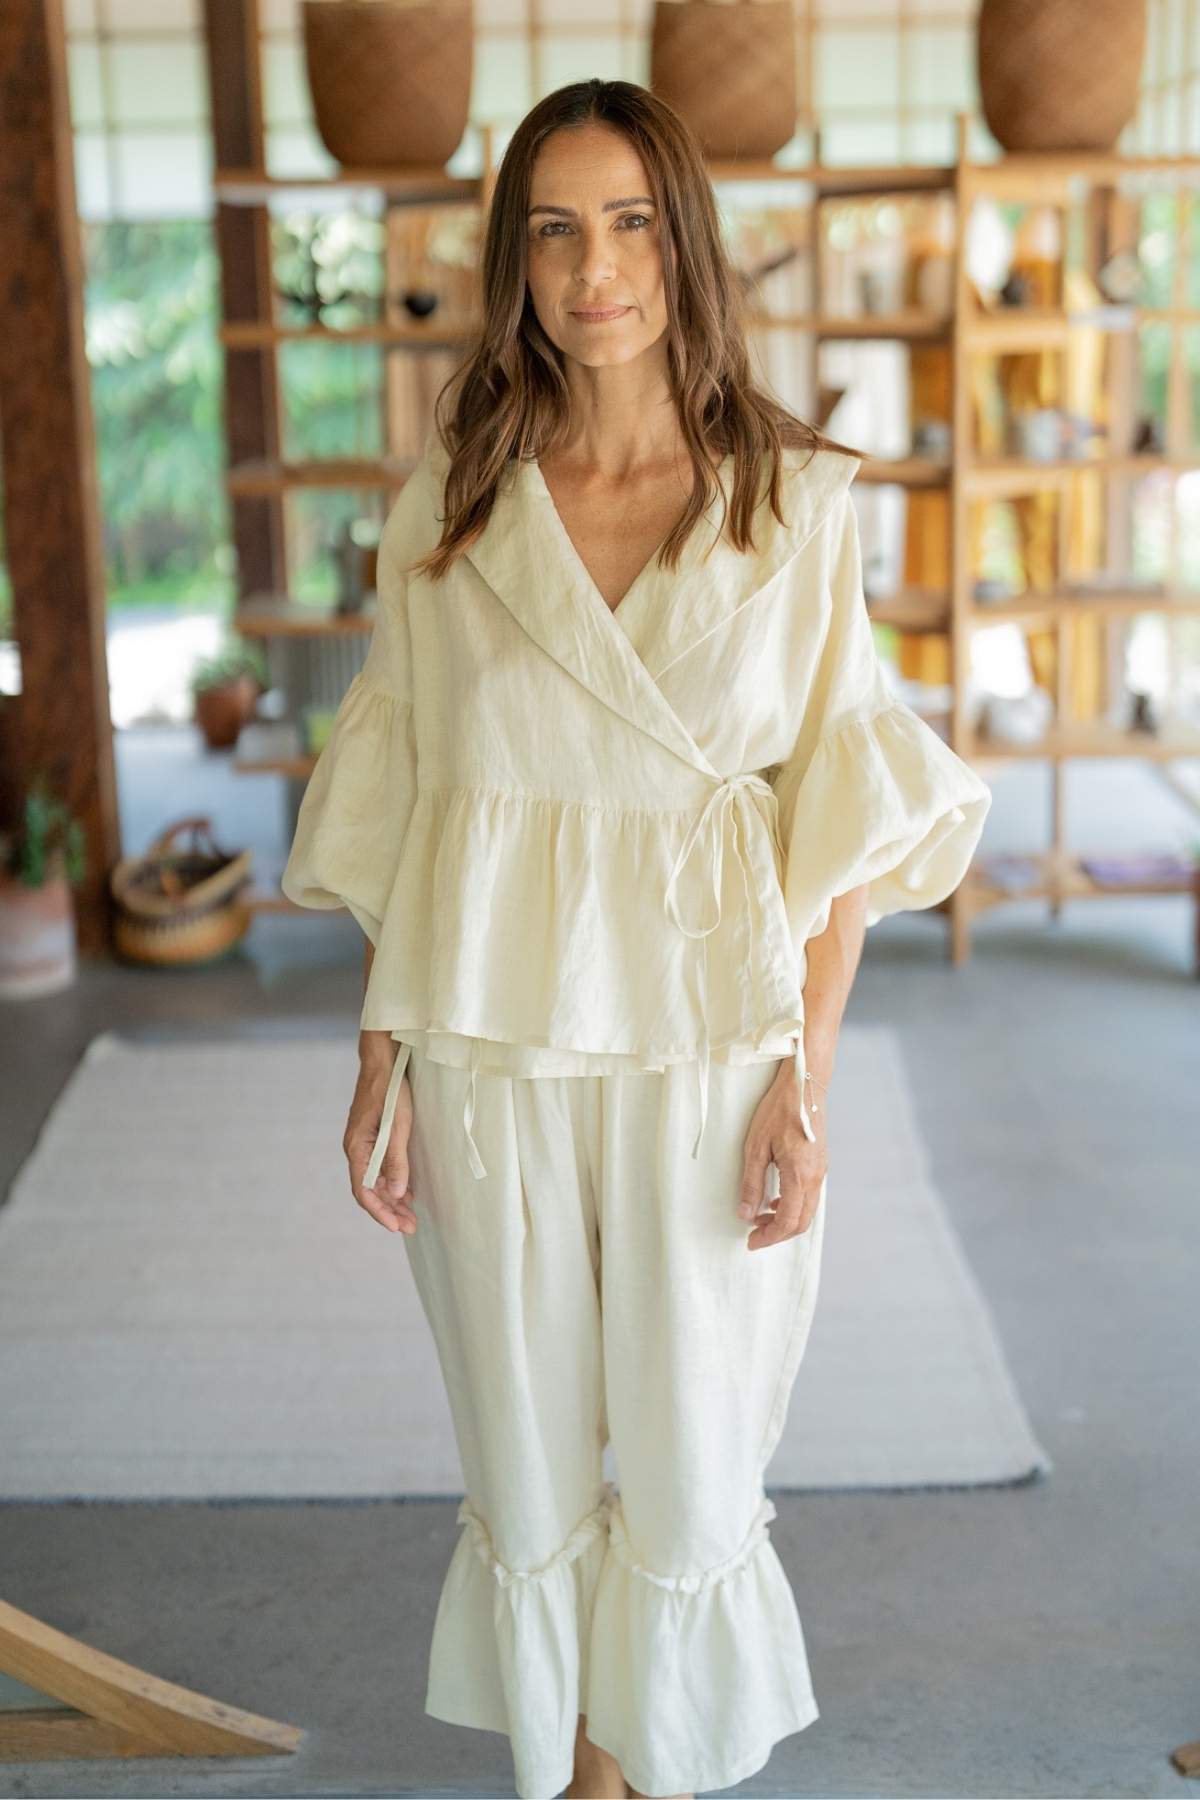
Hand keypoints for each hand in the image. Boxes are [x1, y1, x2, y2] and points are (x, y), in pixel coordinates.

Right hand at [343, 1054, 417, 1233]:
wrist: (383, 1060)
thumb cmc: (390, 1089)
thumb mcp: (398, 1126)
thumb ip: (396, 1160)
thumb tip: (396, 1193)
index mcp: (356, 1147)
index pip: (363, 1191)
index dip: (380, 1211)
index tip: (396, 1227)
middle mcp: (357, 1148)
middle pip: (369, 1189)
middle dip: (389, 1210)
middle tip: (410, 1227)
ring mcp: (364, 1143)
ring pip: (375, 1180)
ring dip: (392, 1198)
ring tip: (410, 1216)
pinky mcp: (374, 1137)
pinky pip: (380, 1167)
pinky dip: (393, 1181)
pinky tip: (407, 1192)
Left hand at [737, 1058, 827, 1251]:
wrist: (804, 1085)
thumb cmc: (778, 1110)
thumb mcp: (755, 1147)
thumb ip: (751, 1183)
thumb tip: (745, 1214)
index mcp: (800, 1176)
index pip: (787, 1221)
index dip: (769, 1236)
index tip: (751, 1241)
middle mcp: (816, 1178)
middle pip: (801, 1222)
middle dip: (777, 1233)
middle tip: (754, 1235)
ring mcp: (821, 1171)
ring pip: (807, 1211)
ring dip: (785, 1220)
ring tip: (760, 1216)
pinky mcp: (820, 1164)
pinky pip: (810, 1196)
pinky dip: (793, 1206)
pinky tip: (775, 1198)